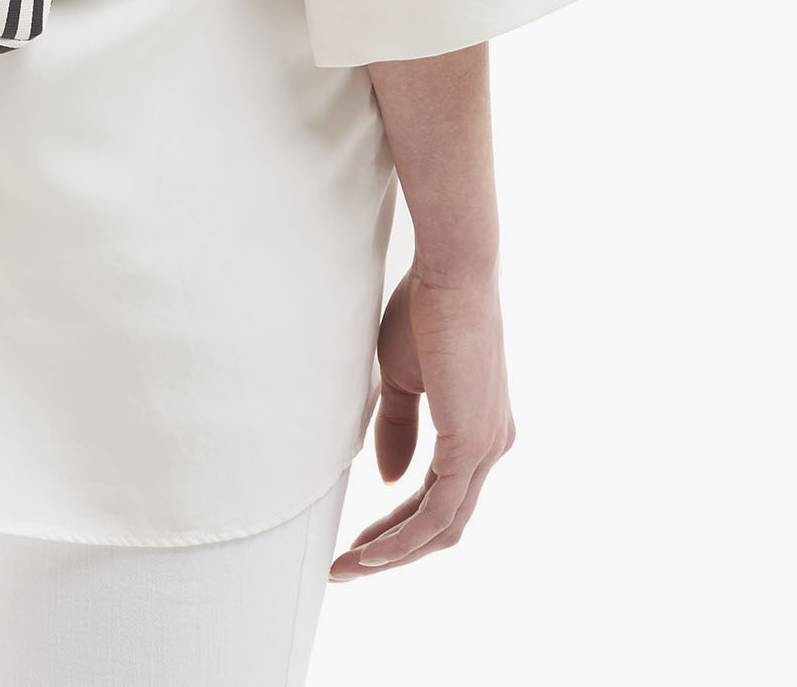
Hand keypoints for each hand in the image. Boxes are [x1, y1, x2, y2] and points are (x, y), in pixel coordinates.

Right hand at [330, 261, 515, 579]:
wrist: (450, 274)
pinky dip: (405, 538)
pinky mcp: (473, 445)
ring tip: (349, 567)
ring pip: (443, 527)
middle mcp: (492, 446)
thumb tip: (388, 479)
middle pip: (445, 524)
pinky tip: (373, 551)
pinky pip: (440, 511)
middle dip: (394, 552)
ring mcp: (487, 448)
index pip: (440, 496)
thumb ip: (398, 429)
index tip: (358, 541)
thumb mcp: (403, 378)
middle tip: (348, 567)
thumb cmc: (425, 311)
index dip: (398, 525)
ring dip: (394, 554)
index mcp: (480, 429)